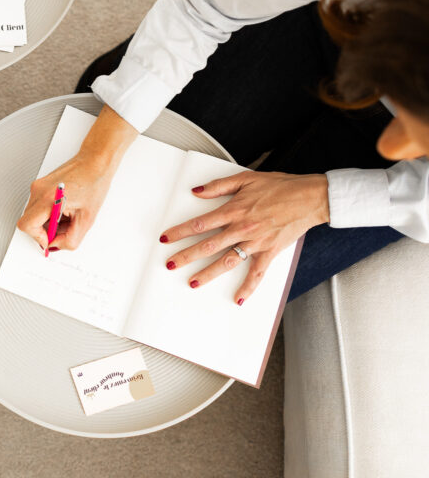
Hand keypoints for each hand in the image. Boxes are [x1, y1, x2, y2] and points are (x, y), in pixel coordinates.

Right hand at [17, 154, 116, 251]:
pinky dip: (49, 213)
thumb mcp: (86, 220)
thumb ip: (70, 239)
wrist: (95, 163)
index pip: (27, 225)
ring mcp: (38, 186)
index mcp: (48, 198)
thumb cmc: (93, 183)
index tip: (49, 239)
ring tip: (67, 216)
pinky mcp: (40, 185)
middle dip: (45, 230)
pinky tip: (65, 209)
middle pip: (28, 221)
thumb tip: (56, 245)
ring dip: (48, 221)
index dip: (38, 237)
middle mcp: (38, 190)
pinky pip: (38, 206)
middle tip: (63, 228)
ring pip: (33, 215)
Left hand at [160, 171, 329, 303]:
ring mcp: (256, 242)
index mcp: (234, 210)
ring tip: (193, 282)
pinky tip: (238, 298)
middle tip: (171, 264)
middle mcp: (242, 229)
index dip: (181, 232)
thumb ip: (219, 186)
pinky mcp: (270, 252)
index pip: (200, 224)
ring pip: (227, 261)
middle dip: (186, 256)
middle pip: (208, 246)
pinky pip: (257, 273)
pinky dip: (248, 287)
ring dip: (208, 273)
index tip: (167, 238)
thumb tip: (197, 191)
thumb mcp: (246, 178)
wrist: (310, 197)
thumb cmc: (281, 186)